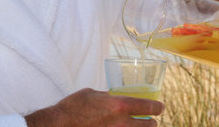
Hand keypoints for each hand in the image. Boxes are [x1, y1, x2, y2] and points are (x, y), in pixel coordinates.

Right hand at [24, 88, 163, 125]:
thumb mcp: (92, 94)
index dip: (157, 106)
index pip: (148, 106)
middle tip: (150, 120)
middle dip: (151, 122)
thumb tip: (115, 97)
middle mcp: (122, 123)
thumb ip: (108, 96)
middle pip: (149, 125)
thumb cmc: (73, 107)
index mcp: (119, 105)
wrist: (59, 125)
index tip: (159, 107)